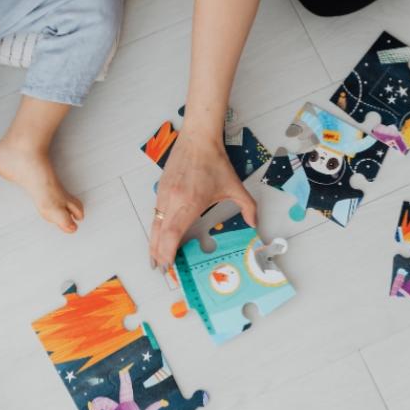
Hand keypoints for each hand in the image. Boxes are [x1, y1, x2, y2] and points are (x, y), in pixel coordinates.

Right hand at [149, 132, 256, 266]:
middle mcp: (173, 200)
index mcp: (189, 202)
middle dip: (158, 255)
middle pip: (159, 234)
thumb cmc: (215, 161)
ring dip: (154, 243)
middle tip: (161, 270)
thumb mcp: (235, 186)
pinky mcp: (161, 189)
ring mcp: (164, 194)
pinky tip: (159, 237)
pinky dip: (156, 229)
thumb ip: (248, 207)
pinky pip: (156, 214)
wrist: (198, 139)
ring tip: (155, 259)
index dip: (167, 252)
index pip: (173, 233)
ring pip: (154, 225)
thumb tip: (255, 224)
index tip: (168, 266)